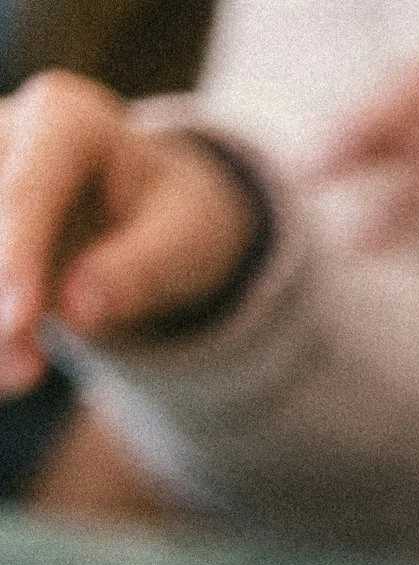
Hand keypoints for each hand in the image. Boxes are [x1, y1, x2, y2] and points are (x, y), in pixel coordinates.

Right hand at [0, 72, 257, 392]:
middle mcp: (3, 131)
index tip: (16, 320)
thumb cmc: (176, 220)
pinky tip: (6, 372)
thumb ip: (138, 270)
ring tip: (17, 375)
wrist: (155, 216)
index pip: (27, 187)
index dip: (14, 255)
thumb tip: (79, 311)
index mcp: (66, 119)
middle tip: (24, 371)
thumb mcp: (184, 241)